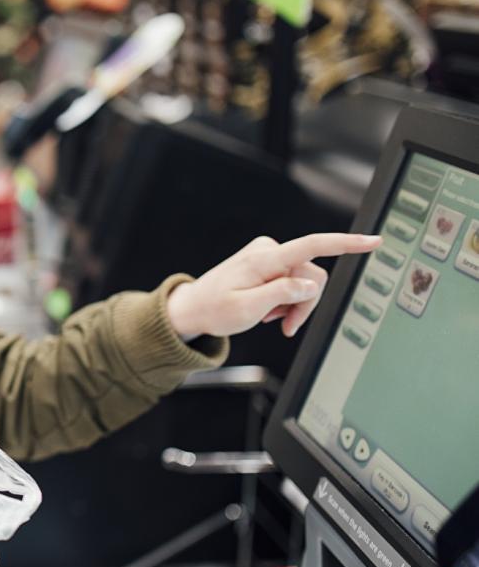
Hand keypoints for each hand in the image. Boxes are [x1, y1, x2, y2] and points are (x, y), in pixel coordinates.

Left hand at [166, 233, 381, 339]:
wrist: (194, 308)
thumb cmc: (214, 310)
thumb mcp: (247, 309)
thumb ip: (281, 294)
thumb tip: (310, 285)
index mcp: (264, 260)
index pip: (312, 246)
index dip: (345, 244)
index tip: (373, 241)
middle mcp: (269, 252)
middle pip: (313, 277)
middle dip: (304, 304)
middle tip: (285, 325)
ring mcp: (269, 256)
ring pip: (305, 283)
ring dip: (294, 305)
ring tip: (271, 317)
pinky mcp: (269, 263)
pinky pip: (293, 282)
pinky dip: (285, 300)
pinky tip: (268, 310)